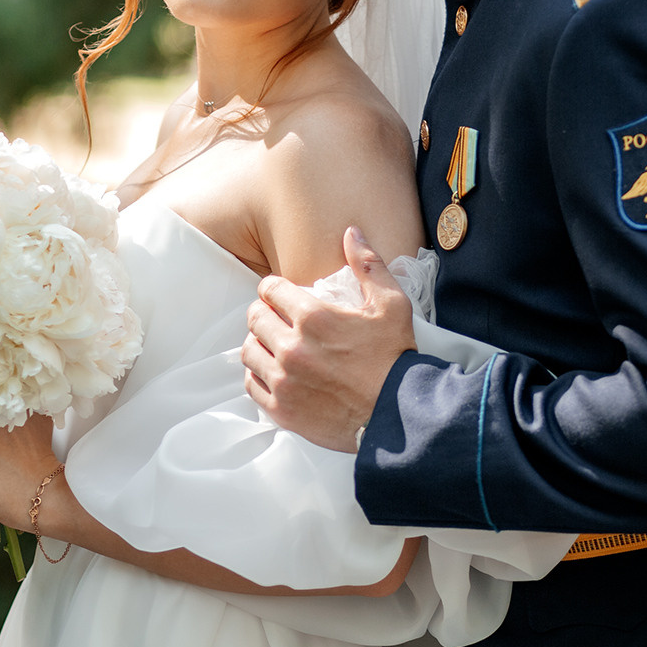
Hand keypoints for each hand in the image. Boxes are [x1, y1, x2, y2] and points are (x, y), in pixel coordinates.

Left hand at [242, 227, 414, 451]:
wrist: (398, 414)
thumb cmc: (395, 358)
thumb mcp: (391, 304)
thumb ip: (368, 265)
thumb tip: (351, 232)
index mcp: (313, 317)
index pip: (269, 289)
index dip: (275, 288)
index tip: (282, 295)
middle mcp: (291, 347)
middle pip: (255, 318)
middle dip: (265, 313)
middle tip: (278, 318)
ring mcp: (283, 380)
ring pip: (249, 351)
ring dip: (259, 343)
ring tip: (274, 345)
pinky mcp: (282, 409)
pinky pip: (251, 385)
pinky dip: (258, 375)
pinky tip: (274, 372)